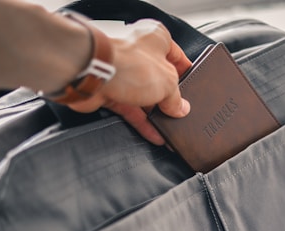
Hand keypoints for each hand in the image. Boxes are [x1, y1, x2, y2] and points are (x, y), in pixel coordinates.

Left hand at [66, 20, 190, 144]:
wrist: (91, 73)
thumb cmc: (129, 65)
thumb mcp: (167, 83)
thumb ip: (176, 98)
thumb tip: (181, 108)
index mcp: (156, 39)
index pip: (177, 56)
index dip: (186, 73)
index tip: (193, 89)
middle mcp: (139, 53)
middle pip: (160, 78)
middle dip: (170, 98)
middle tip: (181, 112)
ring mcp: (124, 73)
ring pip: (145, 97)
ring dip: (156, 114)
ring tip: (170, 129)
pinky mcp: (111, 91)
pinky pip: (132, 110)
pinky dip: (143, 123)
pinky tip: (155, 135)